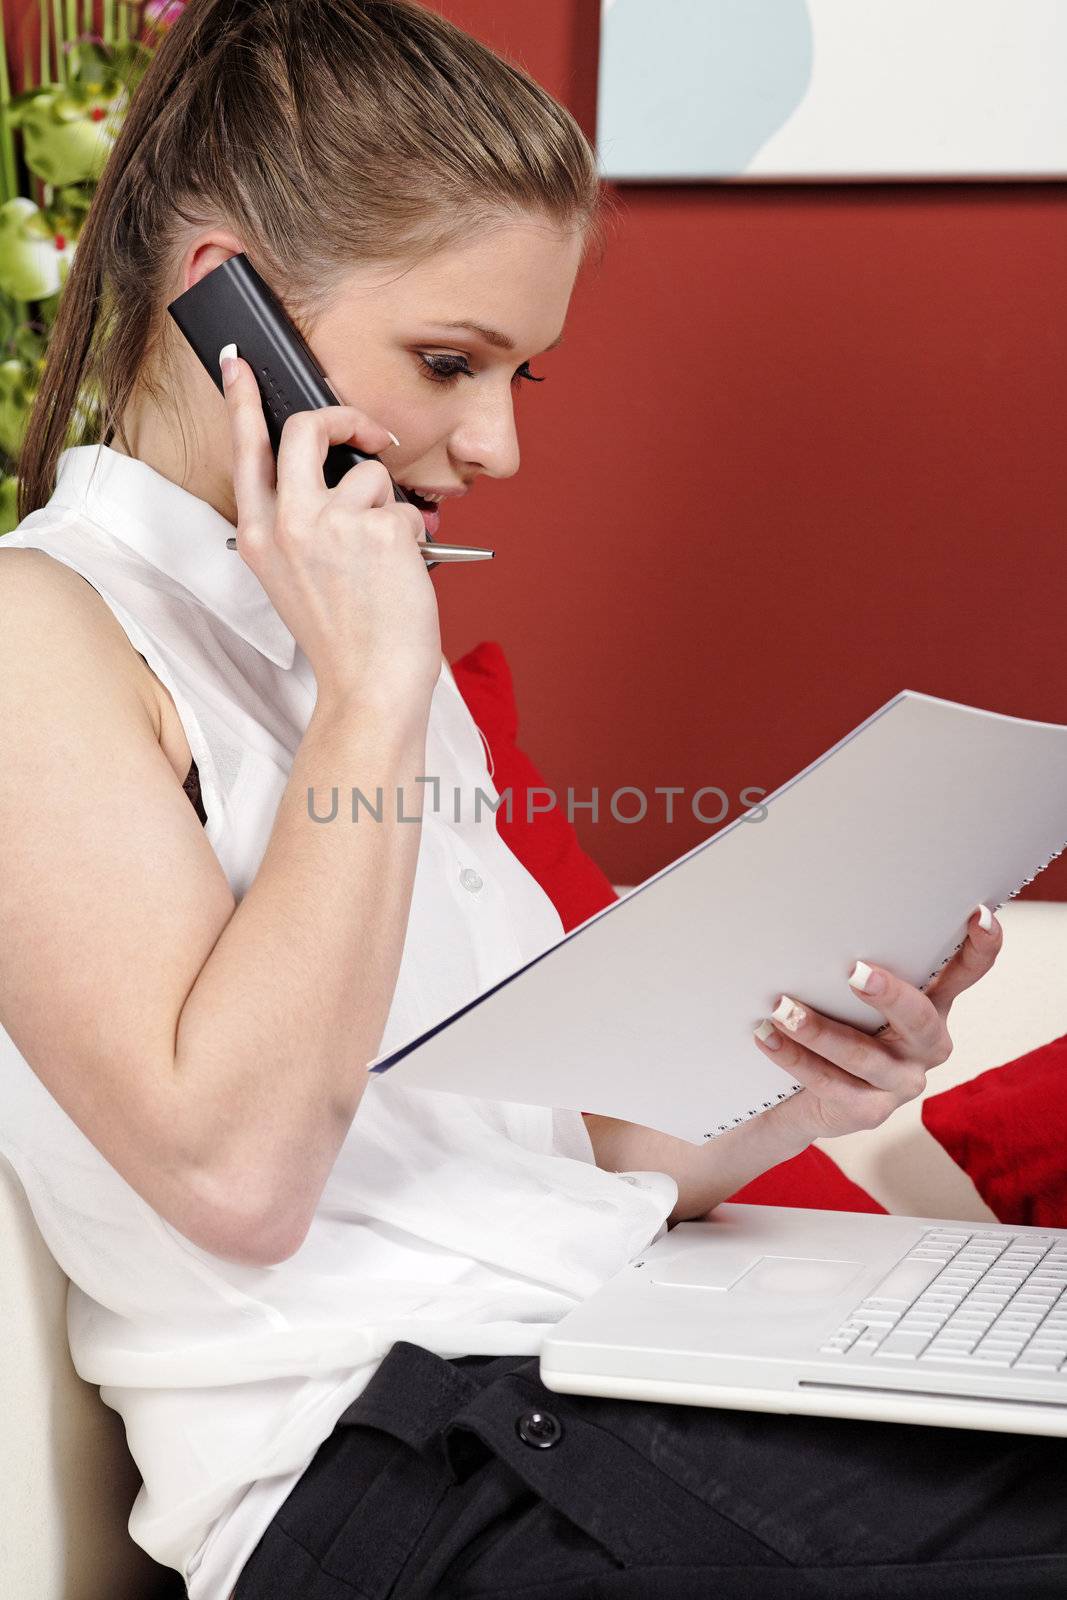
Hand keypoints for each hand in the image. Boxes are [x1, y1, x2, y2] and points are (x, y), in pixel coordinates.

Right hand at [220, 352, 440, 708]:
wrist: (369, 684)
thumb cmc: (341, 635)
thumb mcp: (292, 575)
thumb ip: (296, 520)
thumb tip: (333, 467)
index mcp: (257, 535)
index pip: (245, 449)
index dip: (242, 400)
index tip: (239, 362)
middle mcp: (288, 524)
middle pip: (308, 429)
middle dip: (345, 418)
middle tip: (369, 433)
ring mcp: (332, 524)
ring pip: (370, 474)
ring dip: (387, 508)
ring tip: (382, 560)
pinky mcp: (378, 531)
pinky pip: (404, 507)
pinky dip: (411, 536)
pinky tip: (399, 574)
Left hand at [752, 906, 1002, 1140]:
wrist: (796, 1098)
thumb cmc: (831, 1023)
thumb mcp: (848, 993)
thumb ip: (856, 964)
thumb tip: (821, 916)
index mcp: (932, 1004)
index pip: (967, 973)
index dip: (981, 946)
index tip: (977, 915)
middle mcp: (926, 1045)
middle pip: (920, 1018)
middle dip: (890, 995)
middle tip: (855, 972)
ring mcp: (902, 1082)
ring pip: (864, 1056)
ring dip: (819, 1031)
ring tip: (782, 1009)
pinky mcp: (869, 1112)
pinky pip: (831, 1084)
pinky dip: (795, 1059)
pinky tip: (768, 1038)